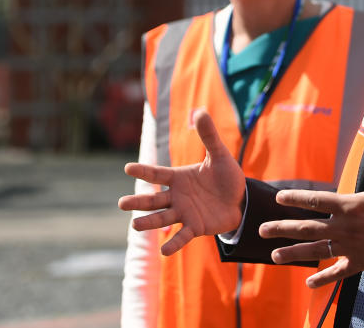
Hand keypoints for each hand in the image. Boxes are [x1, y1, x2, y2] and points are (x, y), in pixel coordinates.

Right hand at [118, 110, 245, 255]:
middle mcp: (177, 196)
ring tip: (135, 226)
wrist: (242, 199)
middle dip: (138, 203)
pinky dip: (173, 244)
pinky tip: (163, 252)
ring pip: (162, 218)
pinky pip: (182, 236)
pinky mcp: (196, 227)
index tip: (127, 168)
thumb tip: (200, 111)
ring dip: (149, 223)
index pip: (157, 174)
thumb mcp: (219, 155)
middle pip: (153, 199)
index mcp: (179, 178)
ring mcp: (184, 213)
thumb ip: (209, 136)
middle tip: (121, 204)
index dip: (143, 171)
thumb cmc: (227, 177)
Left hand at [261, 131, 363, 287]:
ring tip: (273, 256)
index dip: (295, 198)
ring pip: (316, 251)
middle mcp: (346, 229)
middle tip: (262, 229)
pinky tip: (309, 282)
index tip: (278, 197)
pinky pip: (337, 273)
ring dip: (293, 253)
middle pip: (307, 228)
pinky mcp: (360, 263)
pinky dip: (323, 278)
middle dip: (282, 227)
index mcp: (351, 206)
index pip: (316, 200)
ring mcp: (351, 248)